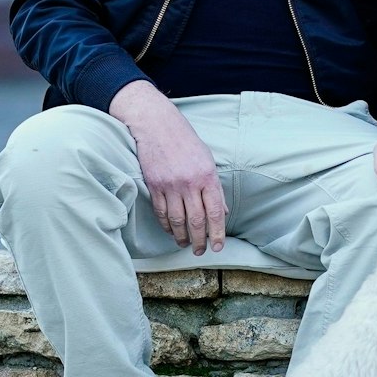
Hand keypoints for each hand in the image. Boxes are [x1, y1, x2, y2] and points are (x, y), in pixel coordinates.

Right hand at [109, 80, 226, 253]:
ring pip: (177, 220)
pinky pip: (160, 212)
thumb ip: (215, 187)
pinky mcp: (154, 185)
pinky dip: (166, 225)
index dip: (218, 233)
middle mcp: (189, 183)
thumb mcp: (207, 160)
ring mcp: (170, 185)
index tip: (218, 246)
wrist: (157, 125)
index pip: (216, 212)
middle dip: (199, 240)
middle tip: (200, 251)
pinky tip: (171, 231)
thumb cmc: (185, 141)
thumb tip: (223, 212)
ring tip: (185, 245)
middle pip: (196, 221)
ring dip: (181, 237)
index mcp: (207, 176)